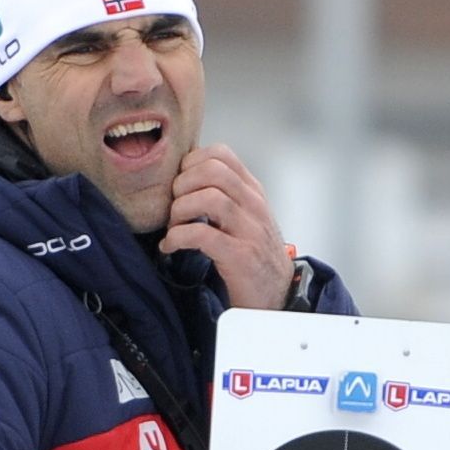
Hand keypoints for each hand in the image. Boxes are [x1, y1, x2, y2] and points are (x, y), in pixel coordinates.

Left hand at [160, 143, 291, 309]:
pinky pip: (201, 234)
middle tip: (174, 206)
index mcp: (252, 192)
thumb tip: (183, 179)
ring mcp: (250, 230)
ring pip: (208, 198)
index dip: (191, 163)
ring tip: (174, 227)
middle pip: (212, 170)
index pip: (221, 154)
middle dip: (182, 185)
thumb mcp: (246, 217)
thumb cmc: (255, 256)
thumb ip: (225, 195)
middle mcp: (254, 205)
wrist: (278, 295)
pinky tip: (171, 246)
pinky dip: (177, 237)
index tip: (180, 185)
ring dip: (179, 211)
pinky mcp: (240, 256)